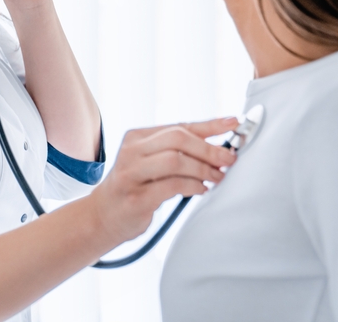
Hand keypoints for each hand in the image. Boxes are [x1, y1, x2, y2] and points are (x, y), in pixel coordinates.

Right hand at [87, 117, 238, 245]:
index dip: (209, 125)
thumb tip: (219, 145)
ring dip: (203, 169)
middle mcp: (131, 151)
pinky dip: (193, 186)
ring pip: (175, 160)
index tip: (233, 123)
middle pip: (177, 139)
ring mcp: (131, 174)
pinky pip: (172, 186)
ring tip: (218, 177)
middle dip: (209, 149)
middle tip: (229, 159)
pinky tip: (202, 189)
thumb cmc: (135, 186)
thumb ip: (177, 151)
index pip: (179, 126)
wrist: (104, 214)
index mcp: (136, 137)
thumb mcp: (150, 162)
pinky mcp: (136, 197)